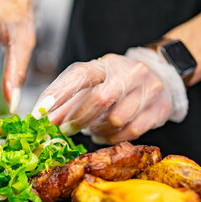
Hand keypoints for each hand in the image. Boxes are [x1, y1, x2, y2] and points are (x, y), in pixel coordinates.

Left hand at [32, 48, 187, 143]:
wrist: (156, 78)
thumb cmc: (114, 82)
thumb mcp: (89, 84)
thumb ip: (66, 101)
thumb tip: (43, 120)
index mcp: (106, 64)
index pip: (80, 76)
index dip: (59, 95)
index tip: (40, 113)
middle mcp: (130, 72)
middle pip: (101, 99)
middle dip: (79, 119)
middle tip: (67, 129)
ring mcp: (149, 89)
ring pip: (117, 120)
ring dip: (98, 129)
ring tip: (92, 127)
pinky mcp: (160, 108)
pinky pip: (132, 132)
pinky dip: (113, 137)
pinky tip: (105, 134)